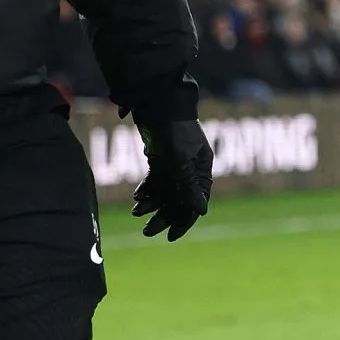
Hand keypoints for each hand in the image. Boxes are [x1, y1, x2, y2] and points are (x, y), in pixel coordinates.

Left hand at [133, 117, 212, 240]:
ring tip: (137, 211)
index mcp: (202, 169)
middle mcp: (191, 169)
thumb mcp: (180, 161)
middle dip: (164, 216)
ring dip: (152, 204)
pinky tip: (138, 197)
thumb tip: (201, 212)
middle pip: (179, 200)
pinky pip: (155, 180)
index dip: (184, 221)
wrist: (156, 103)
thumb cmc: (173, 130)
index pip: (195, 202)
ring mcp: (175, 163)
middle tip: (147, 231)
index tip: (170, 236)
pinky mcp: (160, 157)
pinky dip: (148, 190)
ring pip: (165, 191)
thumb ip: (188, 186)